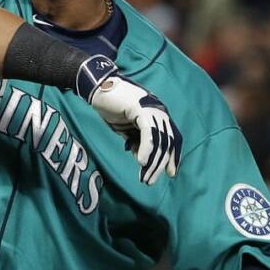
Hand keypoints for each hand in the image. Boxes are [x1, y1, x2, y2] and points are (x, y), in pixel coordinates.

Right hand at [79, 57, 180, 184]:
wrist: (97, 88)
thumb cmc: (110, 106)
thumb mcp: (125, 128)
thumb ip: (135, 140)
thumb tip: (142, 158)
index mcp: (157, 115)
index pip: (171, 138)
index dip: (172, 156)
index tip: (170, 173)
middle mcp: (159, 111)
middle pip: (167, 142)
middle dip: (160, 164)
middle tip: (150, 180)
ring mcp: (151, 109)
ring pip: (159, 140)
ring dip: (152, 162)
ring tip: (145, 177)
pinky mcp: (141, 108)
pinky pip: (148, 133)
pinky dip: (146, 149)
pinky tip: (140, 162)